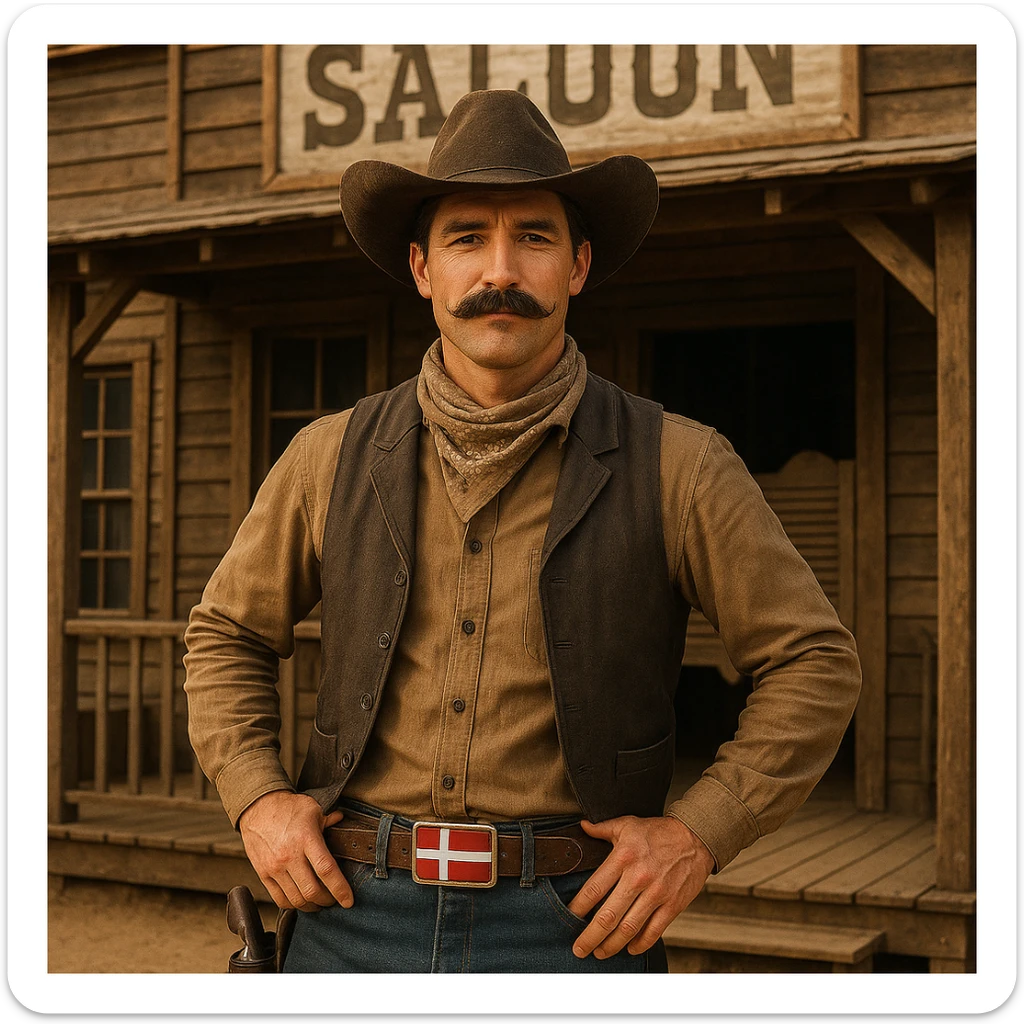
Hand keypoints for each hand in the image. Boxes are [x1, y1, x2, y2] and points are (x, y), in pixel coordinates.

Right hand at [238, 791, 351, 911]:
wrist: (257, 808)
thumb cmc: (287, 807)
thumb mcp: (312, 808)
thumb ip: (329, 819)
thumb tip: (342, 822)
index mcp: (306, 838)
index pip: (326, 870)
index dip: (340, 889)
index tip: (348, 900)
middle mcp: (289, 856)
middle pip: (312, 891)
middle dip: (328, 900)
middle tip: (336, 899)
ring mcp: (274, 867)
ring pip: (297, 899)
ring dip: (312, 905)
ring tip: (320, 902)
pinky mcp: (263, 874)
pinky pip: (280, 899)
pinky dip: (294, 905)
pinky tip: (302, 900)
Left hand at [567, 814, 713, 958]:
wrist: (696, 837)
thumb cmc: (658, 832)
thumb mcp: (627, 824)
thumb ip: (602, 828)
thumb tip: (582, 826)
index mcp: (623, 857)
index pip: (594, 889)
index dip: (578, 908)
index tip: (568, 918)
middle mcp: (638, 877)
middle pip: (608, 916)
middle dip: (590, 936)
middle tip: (579, 949)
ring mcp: (656, 893)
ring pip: (629, 928)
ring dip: (612, 945)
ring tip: (600, 953)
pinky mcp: (673, 905)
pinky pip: (653, 931)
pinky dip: (640, 944)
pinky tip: (629, 948)